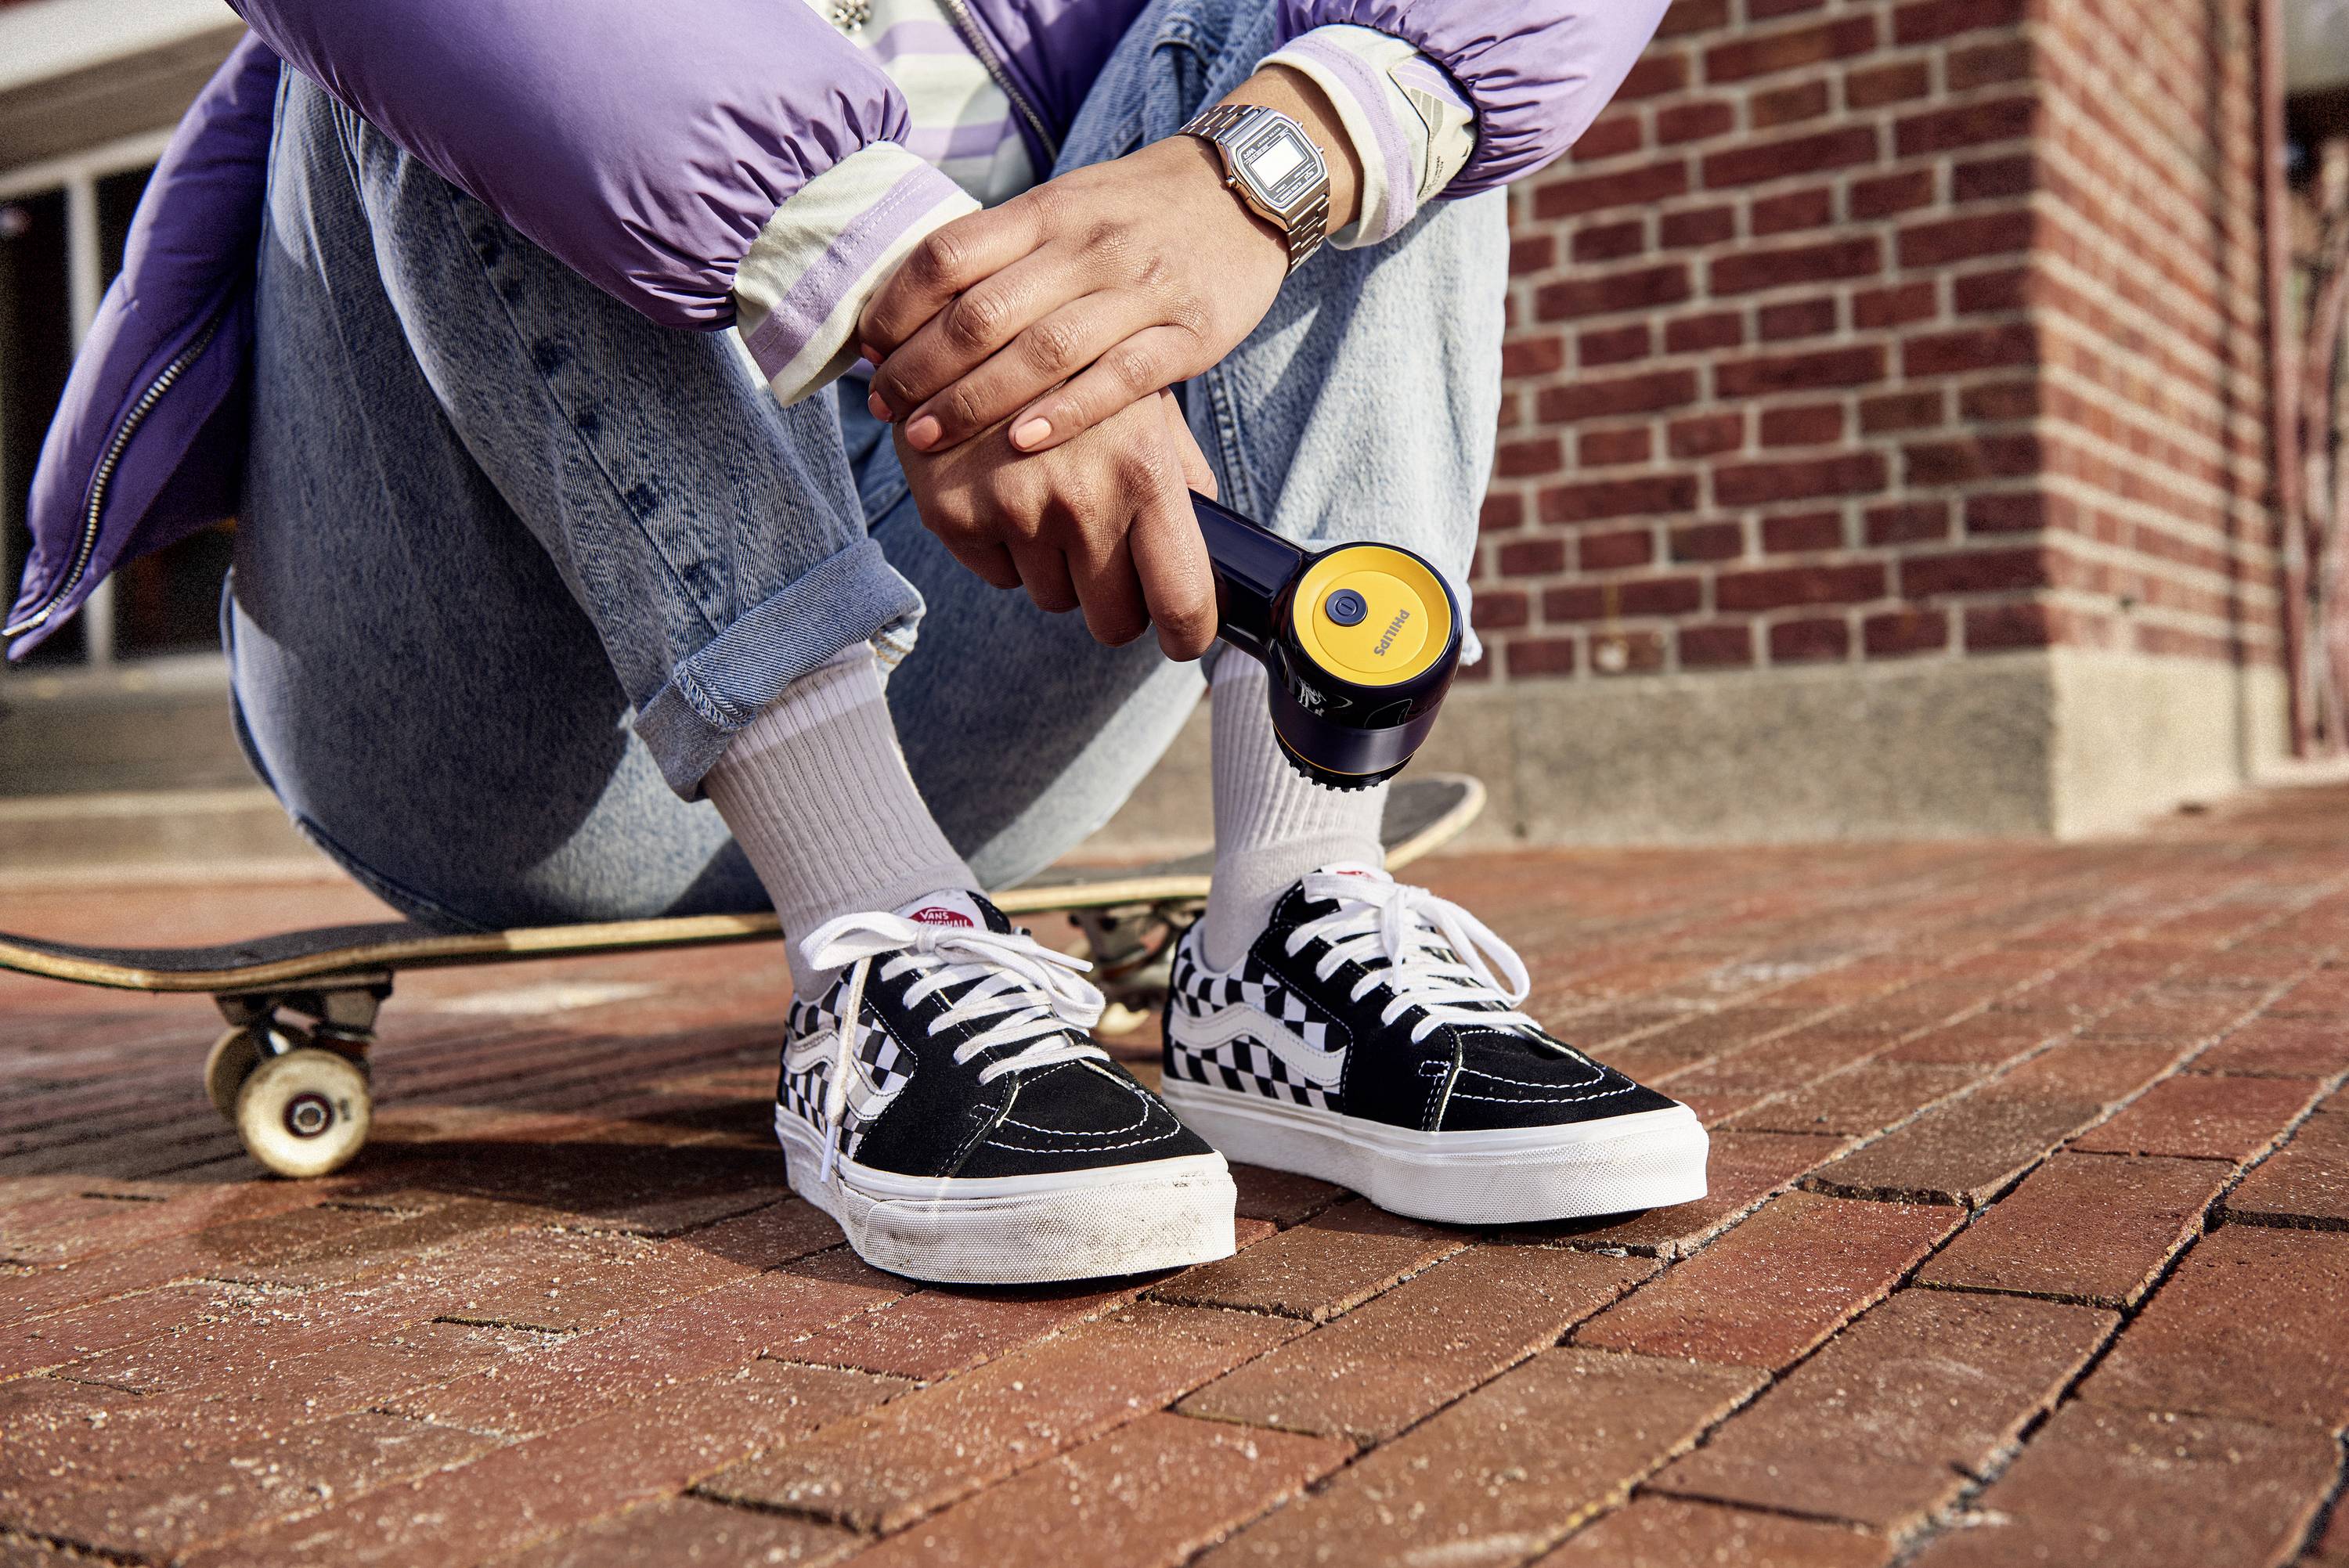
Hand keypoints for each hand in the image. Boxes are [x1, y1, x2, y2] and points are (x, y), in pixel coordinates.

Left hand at [858, 67, 1361, 457]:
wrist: (1244, 190)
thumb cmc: (1135, 212)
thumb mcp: (1065, 206)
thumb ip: (1001, 250)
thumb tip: (913, 304)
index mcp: (1047, 211)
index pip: (950, 254)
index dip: (898, 306)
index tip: (870, 349)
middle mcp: (1086, 247)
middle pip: (983, 313)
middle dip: (921, 368)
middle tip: (886, 408)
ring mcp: (1139, 290)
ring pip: (1043, 351)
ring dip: (975, 401)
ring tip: (925, 436)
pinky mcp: (1186, 334)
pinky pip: (1120, 381)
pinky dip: (1067, 413)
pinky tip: (1023, 443)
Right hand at [895, 389, 1222, 658]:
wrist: (964, 322)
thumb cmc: (1078, 369)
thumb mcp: (1147, 407)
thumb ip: (1182, 483)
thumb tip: (1214, 563)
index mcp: (1145, 472)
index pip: (1181, 600)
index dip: (1186, 634)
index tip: (1182, 636)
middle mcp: (1080, 500)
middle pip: (1112, 621)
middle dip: (1118, 602)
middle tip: (1112, 562)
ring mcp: (1012, 512)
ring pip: (1053, 598)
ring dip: (1059, 569)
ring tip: (1051, 500)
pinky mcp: (954, 517)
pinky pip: (999, 576)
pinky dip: (1008, 550)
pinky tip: (1007, 491)